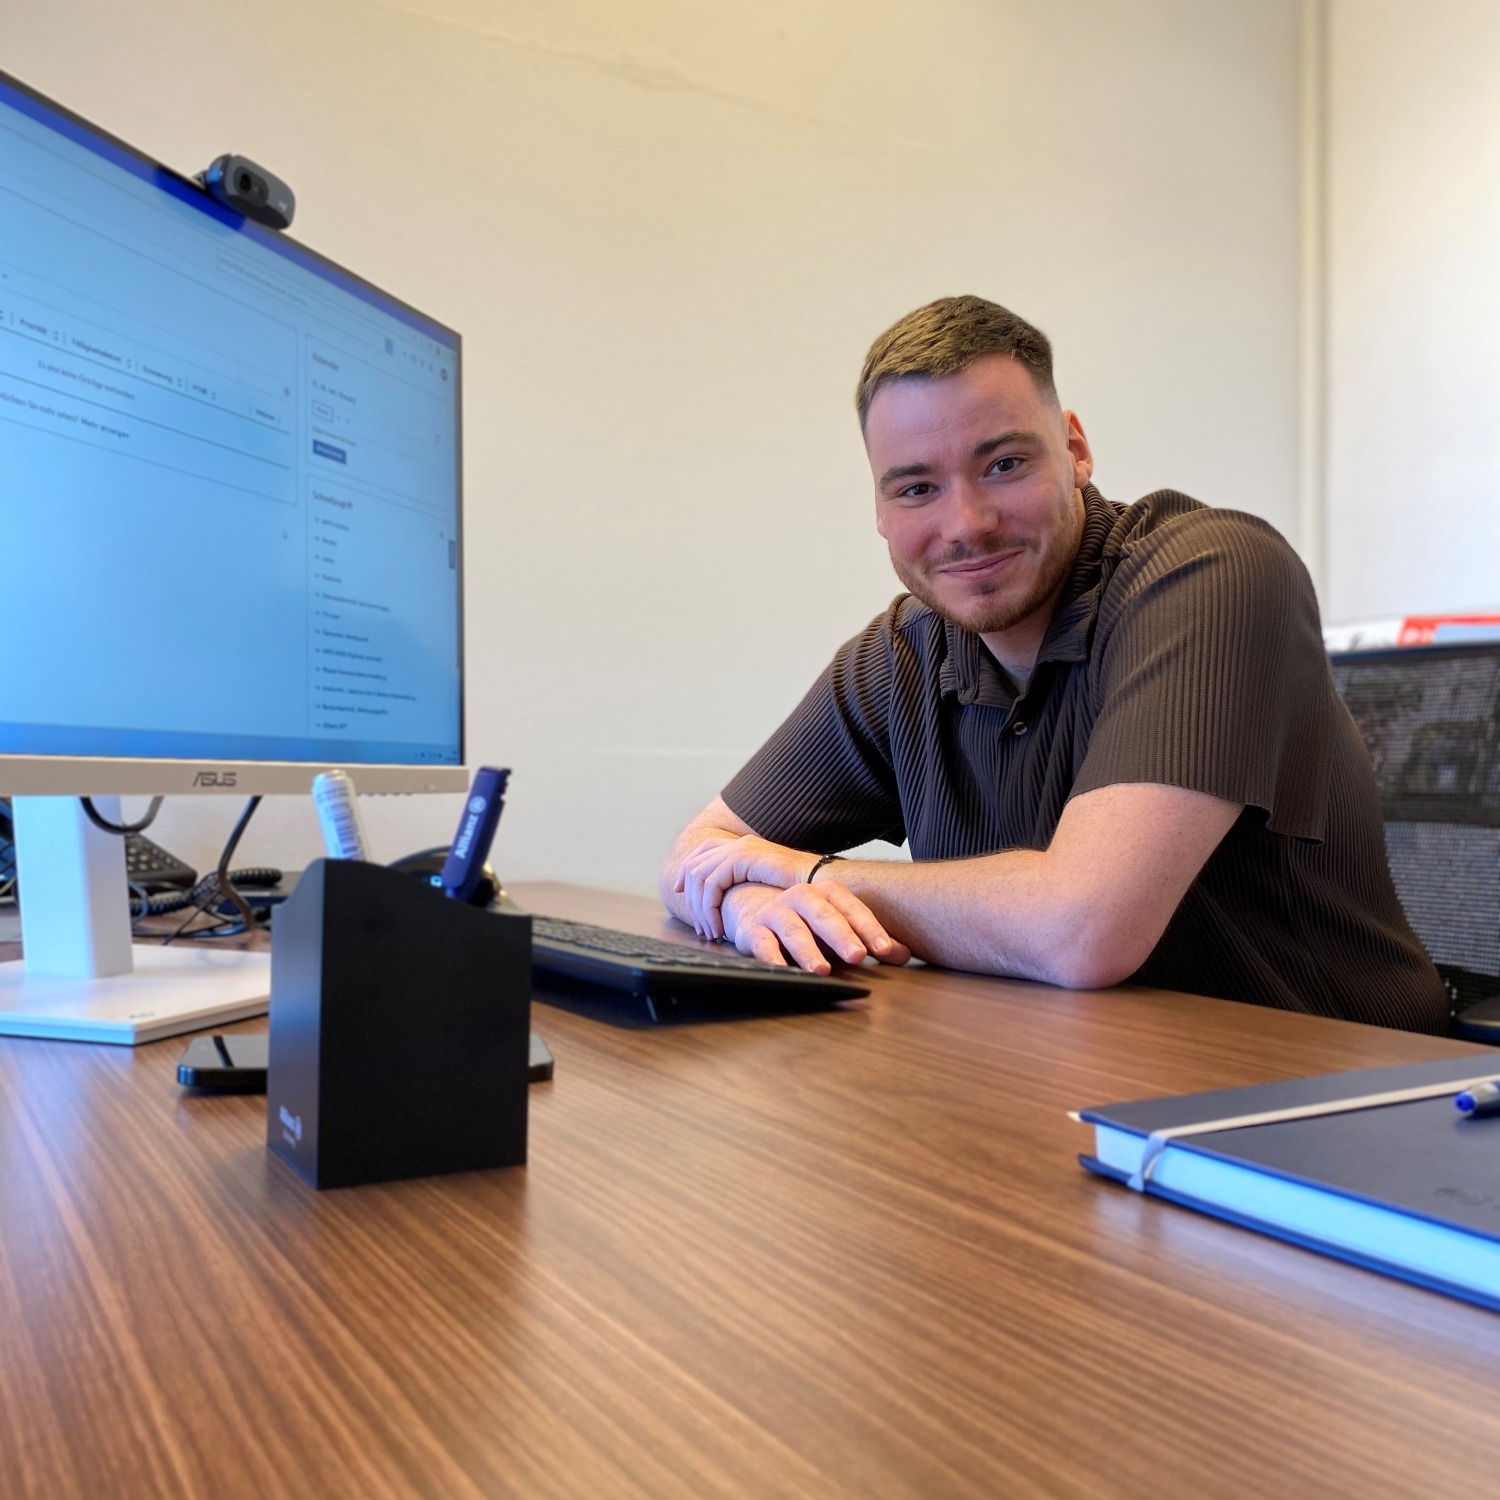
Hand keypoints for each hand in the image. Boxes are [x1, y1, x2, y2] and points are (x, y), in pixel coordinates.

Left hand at [676, 833, 812, 938]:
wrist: (821, 883)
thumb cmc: (801, 892)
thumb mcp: (766, 885)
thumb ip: (746, 885)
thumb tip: (727, 899)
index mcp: (743, 845)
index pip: (702, 852)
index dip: (686, 872)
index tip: (678, 892)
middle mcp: (738, 844)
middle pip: (695, 865)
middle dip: (689, 896)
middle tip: (699, 926)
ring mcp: (740, 848)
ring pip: (699, 877)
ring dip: (700, 909)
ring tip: (710, 932)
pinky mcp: (743, 859)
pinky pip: (712, 884)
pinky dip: (710, 909)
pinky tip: (718, 927)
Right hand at [721, 881, 910, 973]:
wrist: (756, 908)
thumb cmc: (808, 923)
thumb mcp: (840, 928)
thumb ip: (871, 940)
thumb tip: (905, 954)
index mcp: (828, 893)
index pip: (853, 909)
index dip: (869, 929)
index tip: (884, 950)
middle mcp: (802, 897)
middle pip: (825, 915)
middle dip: (842, 935)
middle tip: (858, 956)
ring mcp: (776, 912)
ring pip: (794, 929)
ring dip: (808, 950)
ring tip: (822, 970)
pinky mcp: (754, 930)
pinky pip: (762, 943)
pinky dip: (771, 957)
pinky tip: (781, 970)